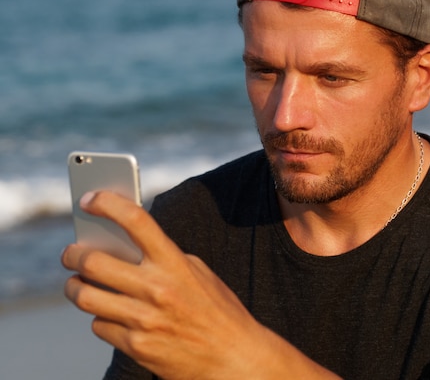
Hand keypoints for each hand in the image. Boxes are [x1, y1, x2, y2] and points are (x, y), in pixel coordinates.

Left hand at [61, 191, 338, 378]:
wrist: (232, 357)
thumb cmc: (216, 309)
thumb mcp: (197, 273)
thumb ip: (163, 258)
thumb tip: (120, 246)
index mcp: (175, 263)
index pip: (136, 221)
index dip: (107, 203)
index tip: (89, 199)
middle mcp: (157, 288)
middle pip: (93, 261)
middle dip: (73, 254)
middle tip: (70, 253)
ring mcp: (144, 319)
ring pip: (85, 296)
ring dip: (74, 287)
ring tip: (76, 283)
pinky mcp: (136, 346)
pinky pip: (99, 326)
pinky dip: (101, 318)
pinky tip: (111, 315)